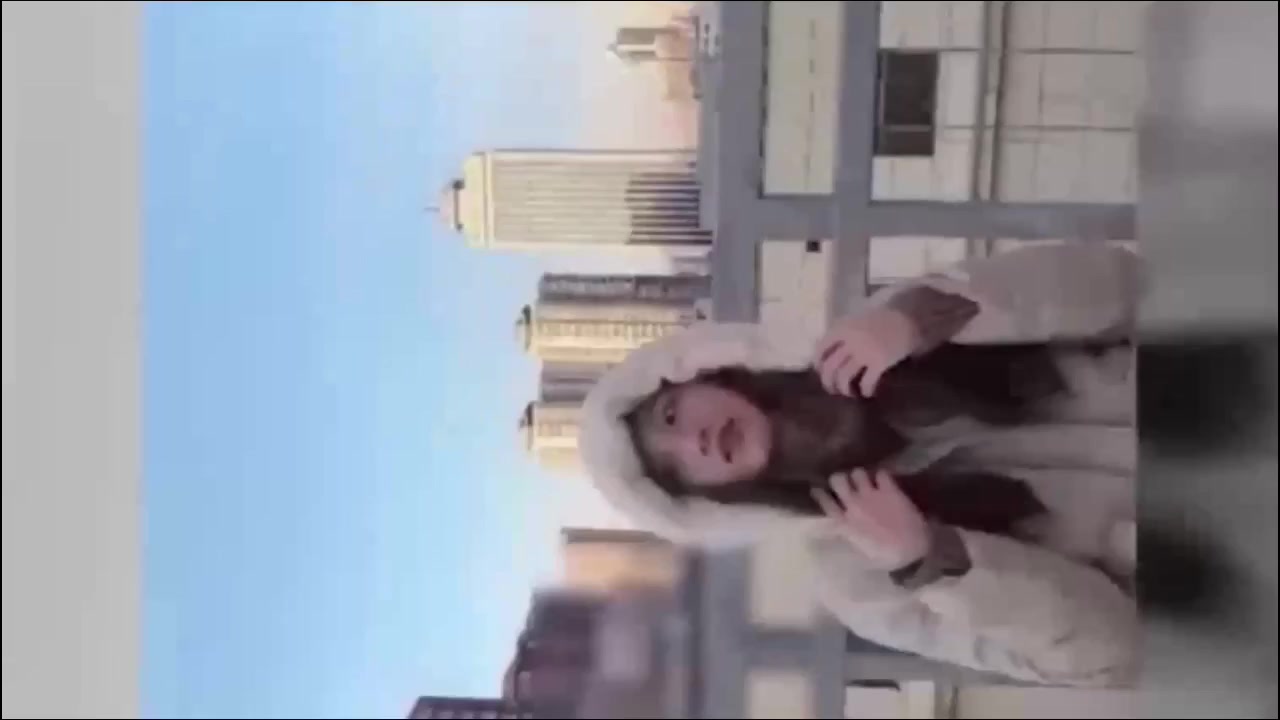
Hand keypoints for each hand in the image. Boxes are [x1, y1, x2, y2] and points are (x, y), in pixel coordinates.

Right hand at [812, 470, 930, 570]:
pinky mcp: (889, 489)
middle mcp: (853, 504)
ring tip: (867, 481)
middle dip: (841, 479)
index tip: (819, 489)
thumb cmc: (885, 557)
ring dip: (861, 476)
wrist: (913, 549)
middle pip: (837, 479)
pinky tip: (885, 482)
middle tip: (847, 484)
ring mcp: (871, 495)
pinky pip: (881, 473)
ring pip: (857, 472)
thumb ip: (847, 534)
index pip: (825, 501)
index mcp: (844, 523)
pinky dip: (882, 476)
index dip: (820, 493)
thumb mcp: (859, 550)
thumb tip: (838, 528)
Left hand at [813, 306, 918, 396]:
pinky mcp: (879, 363)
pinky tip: (868, 393)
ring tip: (849, 393)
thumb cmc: (883, 319)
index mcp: (842, 328)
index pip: (821, 348)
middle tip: (832, 389)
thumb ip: (844, 333)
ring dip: (844, 389)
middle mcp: (850, 341)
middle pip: (830, 367)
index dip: (818, 362)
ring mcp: (864, 352)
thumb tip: (830, 352)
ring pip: (844, 377)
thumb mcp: (857, 320)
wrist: (909, 318)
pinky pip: (867, 382)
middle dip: (828, 381)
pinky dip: (866, 390)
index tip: (820, 371)